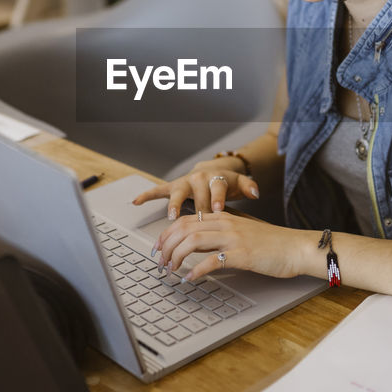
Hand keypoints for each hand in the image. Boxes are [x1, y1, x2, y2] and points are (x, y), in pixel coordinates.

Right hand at [131, 158, 257, 218]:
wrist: (214, 171)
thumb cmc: (227, 183)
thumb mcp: (240, 183)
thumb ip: (249, 187)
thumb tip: (255, 192)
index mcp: (215, 180)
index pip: (217, 189)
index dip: (217, 199)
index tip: (217, 209)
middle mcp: (198, 180)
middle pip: (196, 195)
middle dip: (196, 208)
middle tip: (195, 220)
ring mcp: (184, 183)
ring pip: (176, 193)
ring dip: (173, 204)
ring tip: (170, 215)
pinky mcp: (172, 187)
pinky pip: (157, 191)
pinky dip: (147, 195)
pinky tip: (136, 202)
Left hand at [153, 210, 304, 281]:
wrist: (297, 247)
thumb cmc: (273, 243)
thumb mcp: (244, 230)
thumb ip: (223, 232)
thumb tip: (201, 240)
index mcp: (225, 217)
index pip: (186, 219)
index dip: (167, 233)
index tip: (159, 246)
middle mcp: (226, 224)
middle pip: (184, 229)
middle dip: (166, 245)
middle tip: (159, 261)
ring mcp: (233, 238)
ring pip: (193, 241)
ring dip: (176, 256)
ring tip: (171, 270)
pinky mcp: (241, 255)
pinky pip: (212, 261)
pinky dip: (196, 271)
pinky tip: (190, 279)